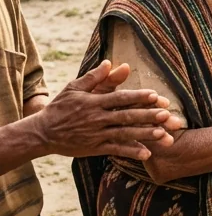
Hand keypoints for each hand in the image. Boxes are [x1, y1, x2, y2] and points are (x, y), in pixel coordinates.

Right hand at [38, 60, 182, 160]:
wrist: (41, 133)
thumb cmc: (60, 107)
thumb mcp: (74, 88)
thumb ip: (95, 77)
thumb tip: (111, 62)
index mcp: (93, 102)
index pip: (119, 98)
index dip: (137, 97)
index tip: (155, 96)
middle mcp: (97, 119)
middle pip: (126, 116)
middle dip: (147, 116)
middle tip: (166, 115)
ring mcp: (96, 135)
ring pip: (124, 134)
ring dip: (144, 134)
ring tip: (163, 134)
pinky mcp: (95, 148)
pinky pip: (116, 150)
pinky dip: (131, 151)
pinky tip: (147, 153)